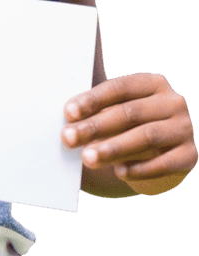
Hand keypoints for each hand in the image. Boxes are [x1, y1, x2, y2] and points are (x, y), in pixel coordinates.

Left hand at [62, 72, 196, 195]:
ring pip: (147, 137)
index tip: (68, 112)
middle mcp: (173, 101)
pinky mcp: (190, 155)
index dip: (93, 99)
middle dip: (96, 126)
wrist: (158, 155)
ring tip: (87, 158)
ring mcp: (184, 128)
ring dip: (114, 148)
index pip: (120, 87)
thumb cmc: (126, 126)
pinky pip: (164, 163)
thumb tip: (68, 116)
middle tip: (68, 138)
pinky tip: (119, 172)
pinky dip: (140, 169)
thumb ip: (97, 109)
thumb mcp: (114, 111)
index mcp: (152, 83)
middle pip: (130, 113)